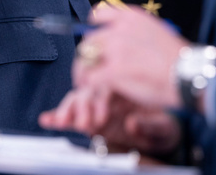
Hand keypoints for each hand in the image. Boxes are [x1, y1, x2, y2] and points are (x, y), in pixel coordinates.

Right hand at [39, 87, 181, 154]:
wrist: (168, 134)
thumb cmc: (166, 125)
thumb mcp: (163, 127)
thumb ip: (149, 126)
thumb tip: (132, 125)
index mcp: (127, 84)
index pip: (104, 80)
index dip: (96, 93)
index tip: (96, 111)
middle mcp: (110, 91)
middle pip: (87, 88)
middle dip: (80, 105)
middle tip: (82, 122)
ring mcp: (100, 104)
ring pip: (78, 99)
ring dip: (68, 110)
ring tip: (63, 122)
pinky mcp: (93, 119)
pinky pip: (72, 114)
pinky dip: (57, 116)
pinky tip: (47, 119)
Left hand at [73, 6, 186, 109]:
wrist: (189, 74)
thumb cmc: (179, 58)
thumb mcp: (157, 31)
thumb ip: (137, 32)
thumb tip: (126, 40)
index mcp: (131, 17)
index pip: (98, 14)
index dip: (93, 28)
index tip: (94, 41)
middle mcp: (120, 29)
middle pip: (89, 40)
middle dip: (86, 55)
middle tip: (87, 68)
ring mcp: (116, 49)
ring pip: (85, 58)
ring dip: (82, 71)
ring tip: (84, 81)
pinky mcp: (114, 70)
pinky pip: (90, 76)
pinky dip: (88, 84)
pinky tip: (92, 91)